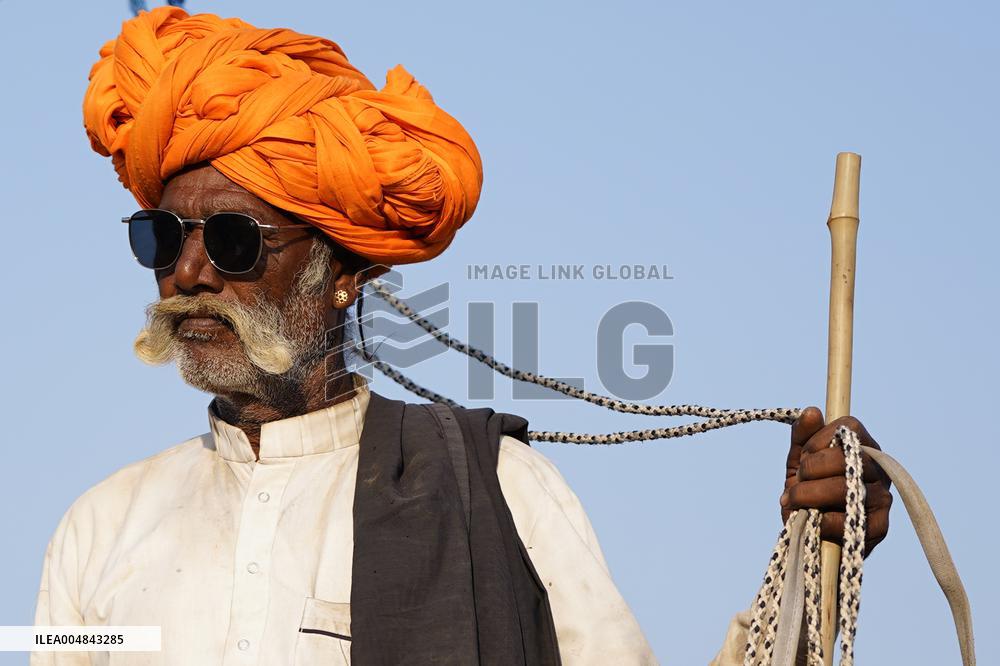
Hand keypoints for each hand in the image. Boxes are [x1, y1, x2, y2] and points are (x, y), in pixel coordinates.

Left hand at [781, 407, 891, 556]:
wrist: (811, 538)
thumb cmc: (808, 493)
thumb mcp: (799, 462)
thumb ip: (802, 437)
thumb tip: (812, 411)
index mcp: (864, 448)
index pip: (849, 427)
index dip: (819, 440)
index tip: (803, 457)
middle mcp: (879, 470)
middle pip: (845, 456)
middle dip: (810, 469)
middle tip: (796, 483)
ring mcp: (883, 499)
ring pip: (843, 487)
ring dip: (808, 494)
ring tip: (793, 501)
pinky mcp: (880, 528)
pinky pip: (846, 520)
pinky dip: (821, 520)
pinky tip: (811, 521)